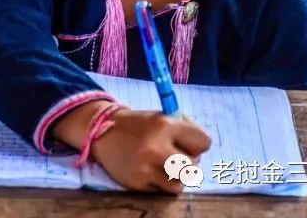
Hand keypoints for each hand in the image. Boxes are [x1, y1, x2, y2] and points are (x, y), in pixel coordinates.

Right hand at [91, 108, 210, 192]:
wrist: (103, 131)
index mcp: (164, 124)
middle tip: (180, 156)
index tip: (192, 143)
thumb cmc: (138, 124)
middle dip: (189, 162)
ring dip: (177, 177)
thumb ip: (183, 128)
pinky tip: (153, 171)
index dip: (200, 144)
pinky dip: (161, 183)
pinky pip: (162, 191)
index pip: (203, 141)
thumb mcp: (161, 116)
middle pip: (193, 166)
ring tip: (168, 166)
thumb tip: (203, 145)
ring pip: (180, 184)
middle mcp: (156, 146)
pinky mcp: (137, 183)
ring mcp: (145, 167)